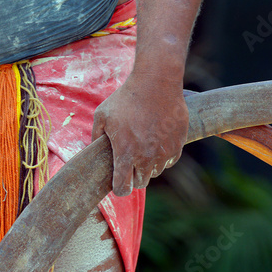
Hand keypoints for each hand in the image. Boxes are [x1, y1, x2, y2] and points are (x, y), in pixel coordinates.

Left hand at [92, 72, 188, 195]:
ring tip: (144, 148)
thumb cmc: (126, 98)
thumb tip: (94, 149)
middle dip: (134, 176)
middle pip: (141, 183)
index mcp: (125, 153)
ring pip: (155, 172)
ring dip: (149, 165)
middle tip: (131, 163)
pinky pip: (170, 161)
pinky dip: (163, 156)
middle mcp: (146, 158)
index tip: (119, 184)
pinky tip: (157, 142)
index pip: (122, 188)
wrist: (156, 83)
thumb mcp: (102, 115)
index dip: (119, 188)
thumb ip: (96, 136)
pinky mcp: (178, 145)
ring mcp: (164, 152)